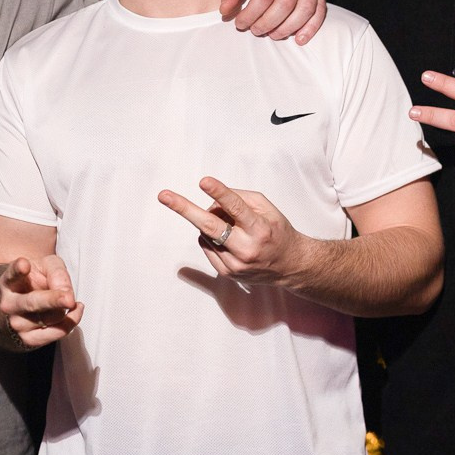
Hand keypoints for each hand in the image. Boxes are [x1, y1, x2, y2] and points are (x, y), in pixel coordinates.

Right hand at [0, 254, 83, 348]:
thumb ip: (57, 273)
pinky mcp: (28, 339)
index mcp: (9, 281)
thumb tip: (66, 294)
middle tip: (69, 298)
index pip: (12, 274)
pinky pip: (56, 333)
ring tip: (68, 299)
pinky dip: (71, 322)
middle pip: (32, 303)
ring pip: (50, 317)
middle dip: (52, 300)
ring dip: (65, 308)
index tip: (24, 264)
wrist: (25, 301)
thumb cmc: (36, 280)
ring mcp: (17, 323)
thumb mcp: (47, 266)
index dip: (18, 269)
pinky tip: (76, 310)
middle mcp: (9, 304)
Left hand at [158, 176, 307, 283]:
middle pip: (210, 226)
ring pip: (206, 234)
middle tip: (164, 196)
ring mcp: (235, 264)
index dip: (219, 193)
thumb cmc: (276, 230)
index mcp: (260, 229)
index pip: (237, 208)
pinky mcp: (227, 273)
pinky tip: (227, 238)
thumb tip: (210, 202)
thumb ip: (240, 199)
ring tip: (231, 225)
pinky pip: (206, 246)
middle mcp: (247, 249)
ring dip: (210, 222)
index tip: (204, 181)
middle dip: (184, 209)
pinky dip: (210, 237)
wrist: (290, 265)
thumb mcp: (267, 208)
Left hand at [220, 0, 327, 43]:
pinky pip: (319, 11)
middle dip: (268, 23)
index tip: (240, 24)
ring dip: (288, 28)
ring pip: (304, 9)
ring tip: (273, 35)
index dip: (251, 14)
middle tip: (256, 31)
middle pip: (285, 4)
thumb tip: (224, 12)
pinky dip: (311, 28)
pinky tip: (300, 40)